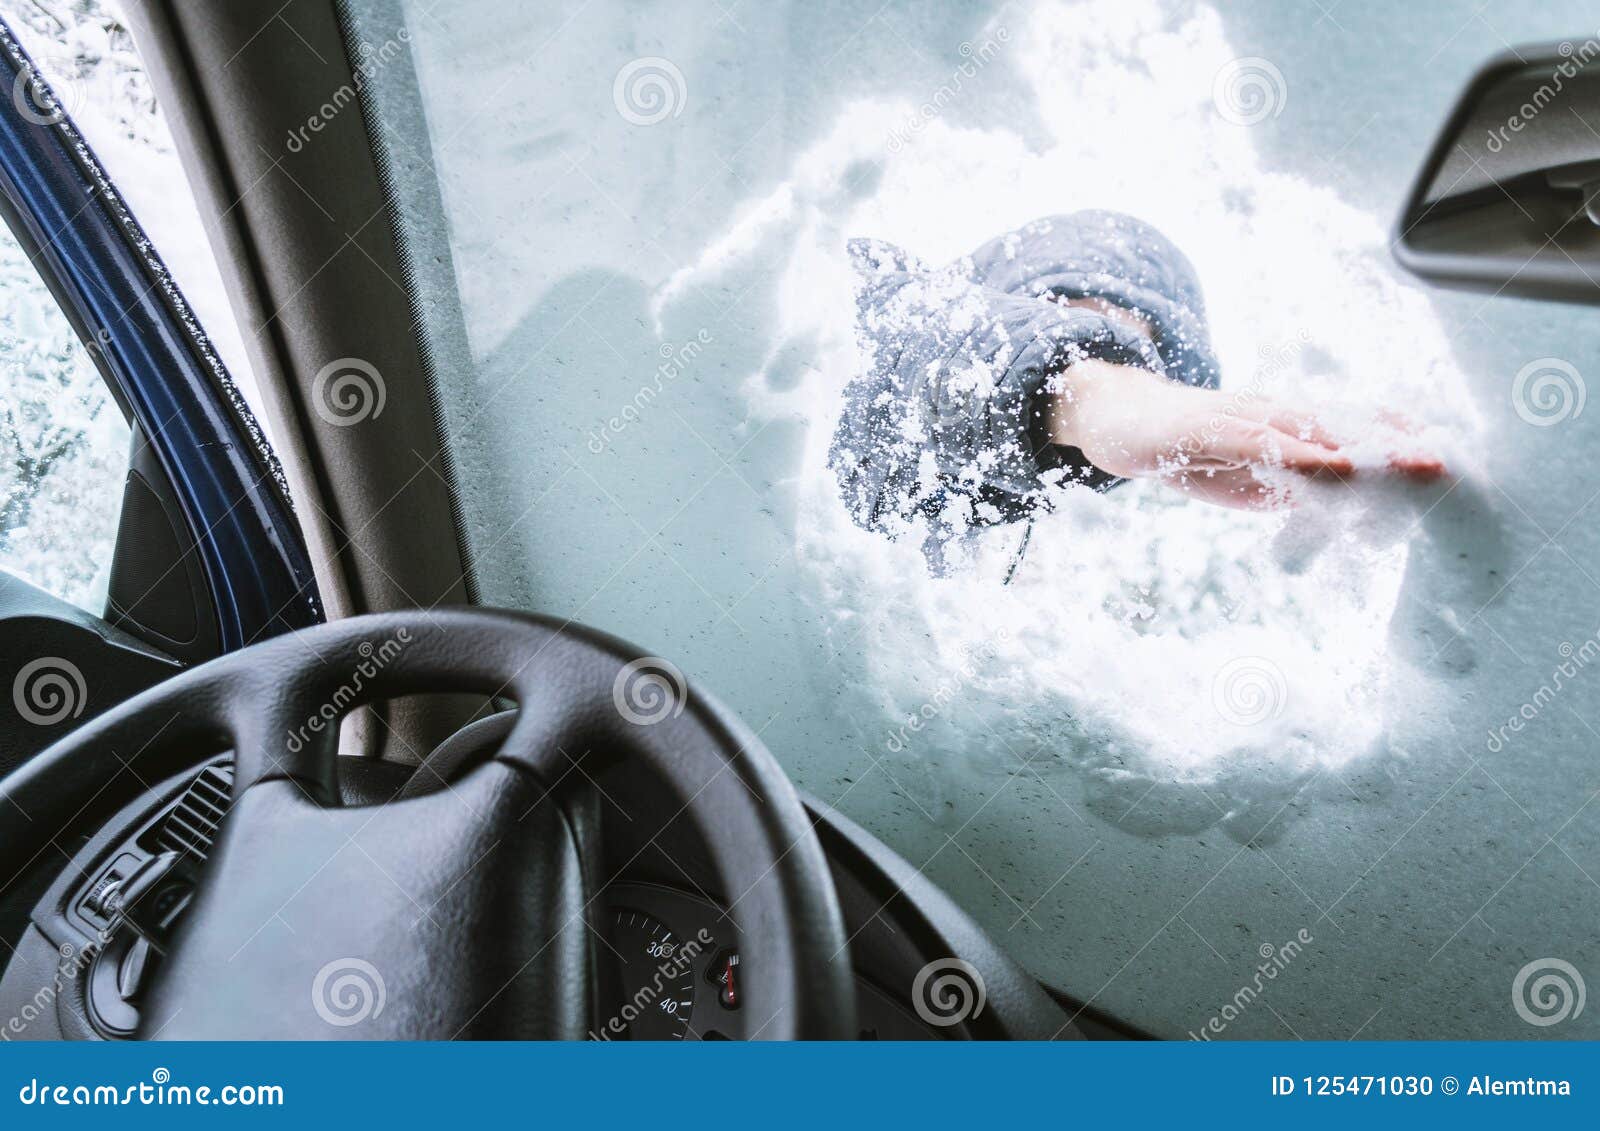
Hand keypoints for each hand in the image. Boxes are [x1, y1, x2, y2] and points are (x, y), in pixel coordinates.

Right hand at [1044, 359, 1445, 509]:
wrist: (1113, 416)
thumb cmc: (1183, 448)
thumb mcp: (1243, 476)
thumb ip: (1289, 488)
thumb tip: (1338, 510)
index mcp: (1283, 429)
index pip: (1349, 433)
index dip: (1395, 443)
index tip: (1444, 459)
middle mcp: (1270, 415)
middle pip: (1341, 428)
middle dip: (1394, 446)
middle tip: (1445, 463)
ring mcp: (1239, 417)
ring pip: (1307, 429)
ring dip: (1359, 445)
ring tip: (1406, 462)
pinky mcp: (1204, 427)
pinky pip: (1255, 441)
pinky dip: (1293, 452)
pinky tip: (1324, 465)